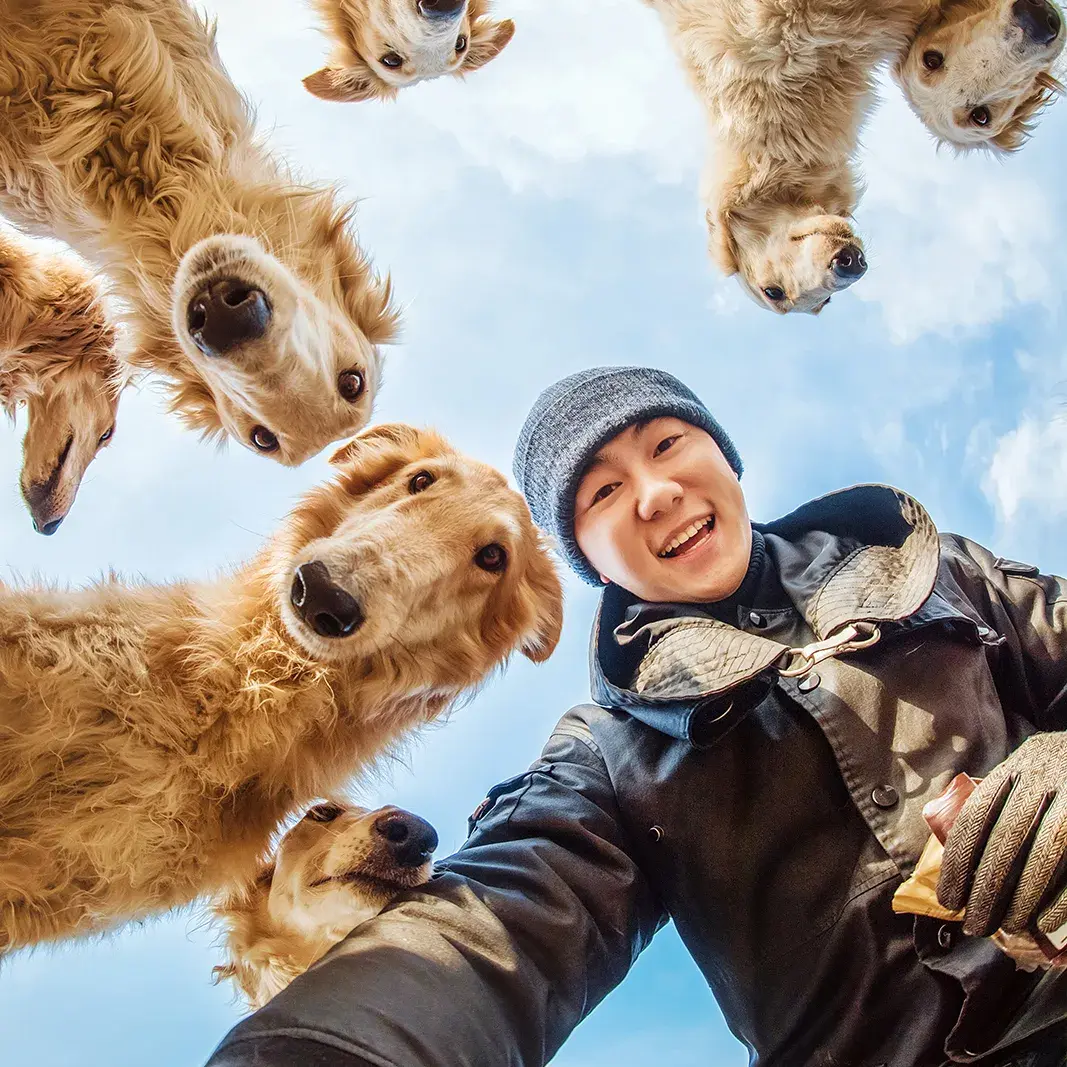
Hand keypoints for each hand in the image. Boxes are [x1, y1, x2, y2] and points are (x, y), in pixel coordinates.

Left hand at [937, 733, 1066, 937]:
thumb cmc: (1057, 773)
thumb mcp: (1024, 773)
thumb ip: (998, 802)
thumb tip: (959, 856)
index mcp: (1012, 770)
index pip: (974, 817)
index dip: (958, 861)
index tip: (948, 898)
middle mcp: (1039, 779)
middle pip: (1005, 840)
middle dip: (986, 889)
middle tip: (975, 924)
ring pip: (1042, 854)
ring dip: (1023, 898)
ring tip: (1009, 925)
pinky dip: (1061, 899)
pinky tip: (1047, 922)